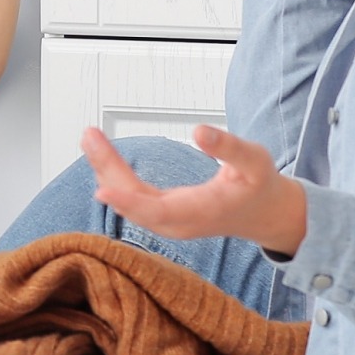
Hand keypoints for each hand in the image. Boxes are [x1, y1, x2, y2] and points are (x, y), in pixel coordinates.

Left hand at [82, 125, 307, 255]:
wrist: (265, 214)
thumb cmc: (259, 186)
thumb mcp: (254, 161)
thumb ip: (229, 147)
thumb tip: (200, 131)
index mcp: (202, 211)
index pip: (158, 211)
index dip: (129, 203)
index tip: (102, 191)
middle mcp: (180, 222)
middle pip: (135, 202)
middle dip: (108, 171)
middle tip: (89, 136)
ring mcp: (170, 221)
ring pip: (130, 200)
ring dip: (107, 171)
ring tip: (91, 139)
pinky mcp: (165, 214)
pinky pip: (134, 199)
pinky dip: (116, 179)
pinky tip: (103, 159)